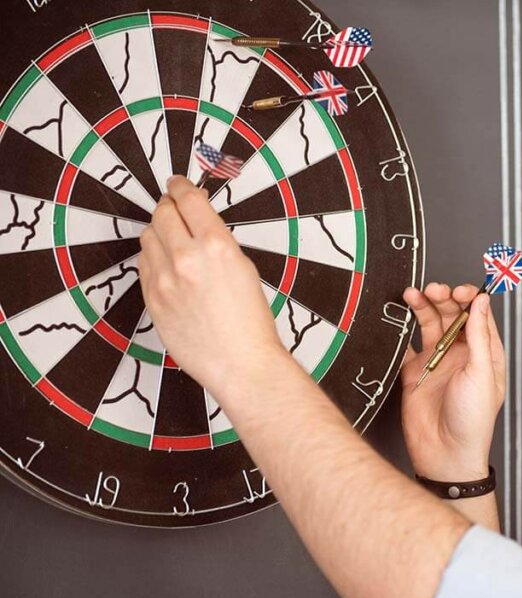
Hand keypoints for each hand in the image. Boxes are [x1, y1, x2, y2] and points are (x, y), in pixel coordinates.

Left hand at [138, 176, 288, 397]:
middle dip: (167, 205)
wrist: (241, 363)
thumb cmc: (251, 324)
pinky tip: (168, 267)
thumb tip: (198, 224)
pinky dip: (153, 259)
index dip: (180, 186)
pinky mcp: (152, 299)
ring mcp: (164, 280)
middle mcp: (186, 259)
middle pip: (162, 213)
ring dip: (159, 232)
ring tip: (173, 240)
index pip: (188, 199)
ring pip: (148, 237)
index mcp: (217, 246)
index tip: (177, 183)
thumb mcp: (244, 269)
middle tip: (172, 206)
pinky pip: (143, 266)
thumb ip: (218, 242)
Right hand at [400, 283, 505, 481]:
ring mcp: (437, 362)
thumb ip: (479, 336)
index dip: (469, 297)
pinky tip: (398, 316)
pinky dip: (401, 329)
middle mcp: (462, 354)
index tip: (459, 290)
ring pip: (430, 324)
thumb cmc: (473, 421)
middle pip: (453, 314)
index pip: (478, 314)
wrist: (444, 454)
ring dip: (423, 307)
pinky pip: (406, 344)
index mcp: (485, 353)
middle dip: (443, 298)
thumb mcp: (482, 373)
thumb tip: (482, 302)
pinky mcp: (415, 372)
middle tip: (434, 290)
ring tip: (413, 294)